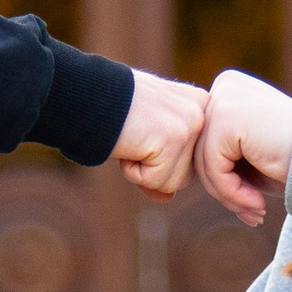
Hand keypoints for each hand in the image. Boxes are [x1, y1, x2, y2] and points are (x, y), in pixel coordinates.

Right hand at [113, 69, 204, 196]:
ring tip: (132, 137)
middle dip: (154, 167)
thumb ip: (162, 161)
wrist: (88, 94)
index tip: (143, 129)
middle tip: (136, 135)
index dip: (160, 157)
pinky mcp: (175, 141)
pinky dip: (133, 171)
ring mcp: (191, 126)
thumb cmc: (113, 109)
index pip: (190, 160)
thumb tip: (167, 198)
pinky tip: (128, 141)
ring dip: (143, 170)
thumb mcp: (147, 133)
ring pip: (172, 183)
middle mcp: (202, 113)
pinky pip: (155, 182)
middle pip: (185, 175)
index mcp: (200, 104)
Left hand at [196, 68, 291, 227]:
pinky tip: (257, 202)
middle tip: (250, 212)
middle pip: (199, 151)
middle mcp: (224, 86)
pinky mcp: (227, 119)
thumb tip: (180, 172)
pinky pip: (213, 169)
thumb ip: (217, 154)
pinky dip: (232, 193)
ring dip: (228, 196)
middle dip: (223, 189)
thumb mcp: (248, 153)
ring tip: (255, 210)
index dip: (221, 177)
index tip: (246, 201)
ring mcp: (224, 99)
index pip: (203, 141)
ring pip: (204, 164)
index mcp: (228, 88)